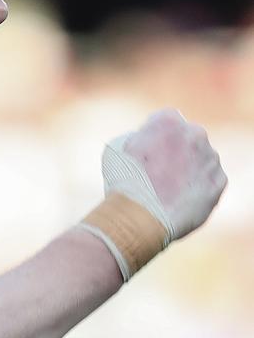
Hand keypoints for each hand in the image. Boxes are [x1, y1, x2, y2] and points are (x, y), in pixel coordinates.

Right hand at [106, 108, 226, 240]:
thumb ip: (141, 136)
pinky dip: (199, 188)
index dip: (155, 138)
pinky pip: (210, 180)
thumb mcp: (118, 148)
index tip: (146, 154)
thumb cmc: (124, 182)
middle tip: (159, 174)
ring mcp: (210, 157)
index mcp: (168, 120)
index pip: (165, 121)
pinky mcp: (219, 181)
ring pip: (201, 159)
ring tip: (169, 191)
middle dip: (177, 151)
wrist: (140, 216)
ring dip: (189, 169)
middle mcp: (195, 133)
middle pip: (187, 138)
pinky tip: (181, 199)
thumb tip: (150, 139)